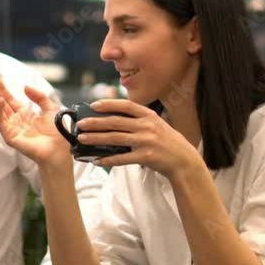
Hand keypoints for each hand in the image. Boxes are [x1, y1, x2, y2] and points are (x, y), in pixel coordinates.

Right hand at [0, 76, 70, 166]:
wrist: (60, 149)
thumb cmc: (57, 132)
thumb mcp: (50, 108)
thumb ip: (39, 97)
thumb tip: (25, 87)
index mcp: (25, 115)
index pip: (10, 100)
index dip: (3, 89)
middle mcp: (16, 121)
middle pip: (2, 104)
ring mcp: (12, 129)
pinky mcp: (10, 137)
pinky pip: (0, 123)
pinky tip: (0, 101)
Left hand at [76, 99, 200, 177]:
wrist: (183, 161)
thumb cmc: (166, 141)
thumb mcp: (156, 124)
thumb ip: (137, 120)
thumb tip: (111, 118)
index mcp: (148, 115)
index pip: (125, 106)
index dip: (108, 104)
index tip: (93, 105)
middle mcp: (147, 126)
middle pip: (115, 122)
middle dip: (95, 122)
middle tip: (80, 124)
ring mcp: (146, 141)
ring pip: (115, 139)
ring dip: (96, 138)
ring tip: (82, 139)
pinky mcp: (145, 157)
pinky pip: (122, 158)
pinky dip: (108, 160)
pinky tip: (97, 160)